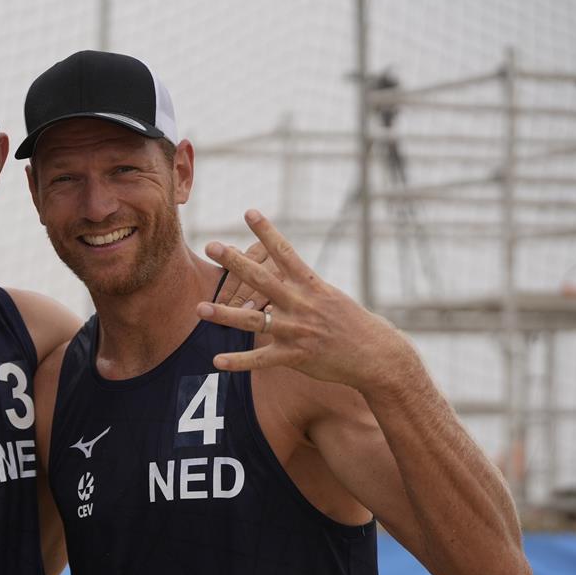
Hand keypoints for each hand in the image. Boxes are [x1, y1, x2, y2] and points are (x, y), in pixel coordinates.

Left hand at [197, 210, 415, 389]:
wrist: (376, 355)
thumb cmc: (351, 324)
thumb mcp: (328, 297)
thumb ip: (302, 286)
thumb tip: (280, 272)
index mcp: (310, 285)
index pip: (285, 252)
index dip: (267, 231)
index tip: (249, 212)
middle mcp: (301, 304)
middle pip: (262, 279)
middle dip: (235, 262)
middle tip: (211, 246)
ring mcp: (297, 330)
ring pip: (253, 321)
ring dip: (225, 315)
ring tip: (199, 309)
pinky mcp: (296, 356)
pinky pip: (261, 359)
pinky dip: (239, 361)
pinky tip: (216, 361)